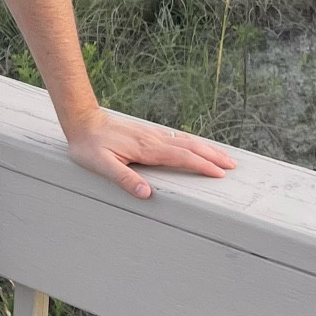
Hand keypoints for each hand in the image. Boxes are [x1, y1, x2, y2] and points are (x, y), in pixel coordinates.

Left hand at [63, 109, 235, 198]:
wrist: (82, 121)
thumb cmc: (89, 146)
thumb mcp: (101, 166)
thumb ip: (123, 179)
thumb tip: (146, 194)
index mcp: (146, 149)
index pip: (181, 158)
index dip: (202, 165)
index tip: (219, 173)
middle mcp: (153, 139)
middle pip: (190, 147)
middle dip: (213, 156)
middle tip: (232, 166)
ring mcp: (152, 135)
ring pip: (186, 141)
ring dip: (206, 149)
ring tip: (223, 157)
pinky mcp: (148, 134)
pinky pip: (177, 138)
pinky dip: (193, 143)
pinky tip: (197, 147)